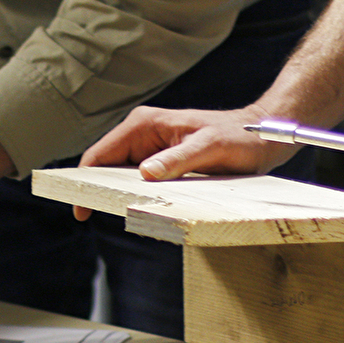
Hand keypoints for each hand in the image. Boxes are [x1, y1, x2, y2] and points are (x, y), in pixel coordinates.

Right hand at [72, 105, 297, 219]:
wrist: (263, 136)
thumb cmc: (239, 137)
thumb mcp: (209, 148)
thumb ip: (177, 159)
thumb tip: (145, 173)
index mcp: (144, 125)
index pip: (99, 154)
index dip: (83, 182)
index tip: (80, 209)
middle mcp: (143, 134)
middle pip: (105, 167)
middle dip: (99, 192)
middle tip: (99, 217)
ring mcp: (152, 148)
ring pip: (121, 176)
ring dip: (120, 196)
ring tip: (124, 217)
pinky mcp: (163, 161)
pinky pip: (140, 181)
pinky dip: (138, 197)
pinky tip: (143, 211)